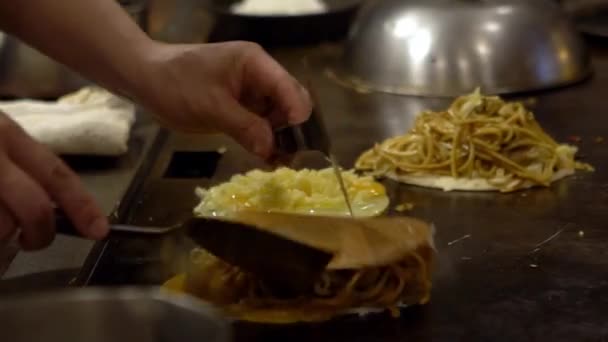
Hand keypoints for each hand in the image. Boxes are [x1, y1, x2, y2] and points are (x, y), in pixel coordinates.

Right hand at [0, 113, 107, 249]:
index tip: (100, 231)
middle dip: (40, 235)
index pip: (57, 173)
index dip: (83, 205)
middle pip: (35, 208)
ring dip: (0, 238)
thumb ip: (16, 166)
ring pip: (2, 227)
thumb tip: (43, 210)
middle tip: (31, 242)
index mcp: (8, 135)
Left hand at [133, 41, 312, 158]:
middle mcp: (259, 74)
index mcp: (255, 63)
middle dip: (292, 128)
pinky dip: (265, 139)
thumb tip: (271, 150)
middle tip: (290, 157)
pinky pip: (262, 123)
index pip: (288, 88)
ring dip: (280, 137)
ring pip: (278, 115)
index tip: (296, 144)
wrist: (146, 80)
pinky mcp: (242, 106)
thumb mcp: (211, 107)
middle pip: (290, 101)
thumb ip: (244, 127)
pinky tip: (268, 157)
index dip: (296, 116)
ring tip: (278, 161)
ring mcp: (251, 90)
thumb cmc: (176, 85)